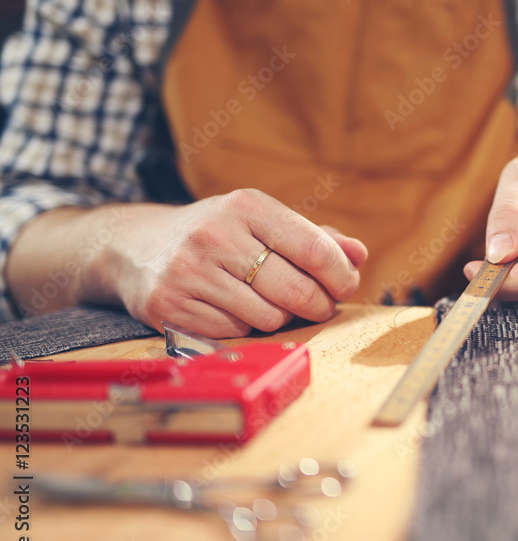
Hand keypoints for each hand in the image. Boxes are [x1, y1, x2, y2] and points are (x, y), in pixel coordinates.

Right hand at [107, 188, 366, 336]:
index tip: (346, 285)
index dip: (340, 274)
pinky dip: (245, 328)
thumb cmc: (218, 235)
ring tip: (269, 302)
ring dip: (280, 317)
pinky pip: (236, 333)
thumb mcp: (261, 222)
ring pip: (269, 318)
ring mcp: (189, 272)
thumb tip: (358, 255)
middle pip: (297, 291)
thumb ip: (314, 238)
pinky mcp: (170, 307)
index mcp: (245, 206)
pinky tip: (234, 310)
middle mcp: (215, 236)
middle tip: (320, 305)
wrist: (136, 247)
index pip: (313, 248)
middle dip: (319, 305)